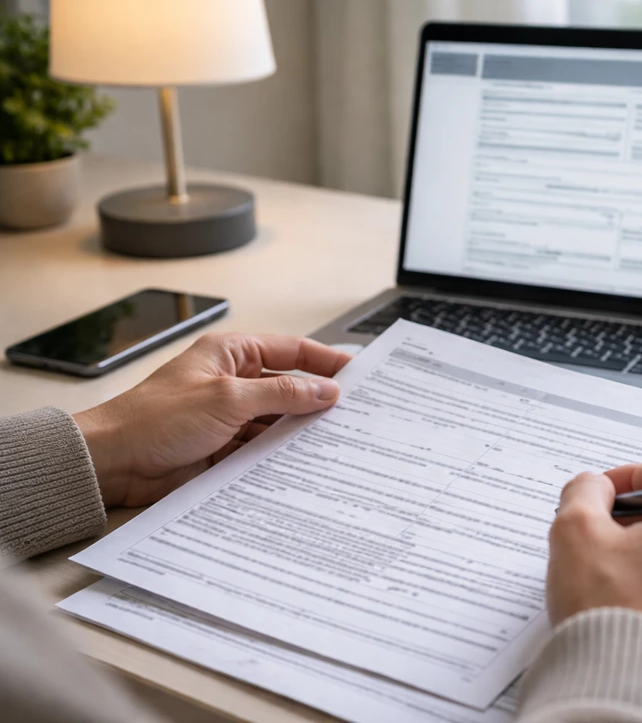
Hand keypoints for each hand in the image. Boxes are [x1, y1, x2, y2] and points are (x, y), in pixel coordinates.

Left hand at [73, 333, 350, 507]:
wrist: (113, 463)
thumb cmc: (154, 419)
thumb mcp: (227, 399)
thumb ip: (282, 393)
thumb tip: (325, 390)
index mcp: (231, 354)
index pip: (291, 350)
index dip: (325, 361)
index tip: (357, 374)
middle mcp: (233, 382)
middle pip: (289, 387)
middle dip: (318, 401)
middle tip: (355, 414)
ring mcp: (230, 416)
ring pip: (279, 421)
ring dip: (301, 432)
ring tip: (337, 442)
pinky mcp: (225, 447)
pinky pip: (264, 448)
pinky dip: (282, 455)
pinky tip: (305, 463)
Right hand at [546, 459, 641, 657]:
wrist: (628, 685)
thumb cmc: (610, 609)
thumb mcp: (575, 529)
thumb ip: (584, 490)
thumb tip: (595, 488)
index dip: (628, 475)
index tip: (602, 493)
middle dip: (633, 517)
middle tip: (597, 533)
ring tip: (605, 572)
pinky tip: (622, 600)